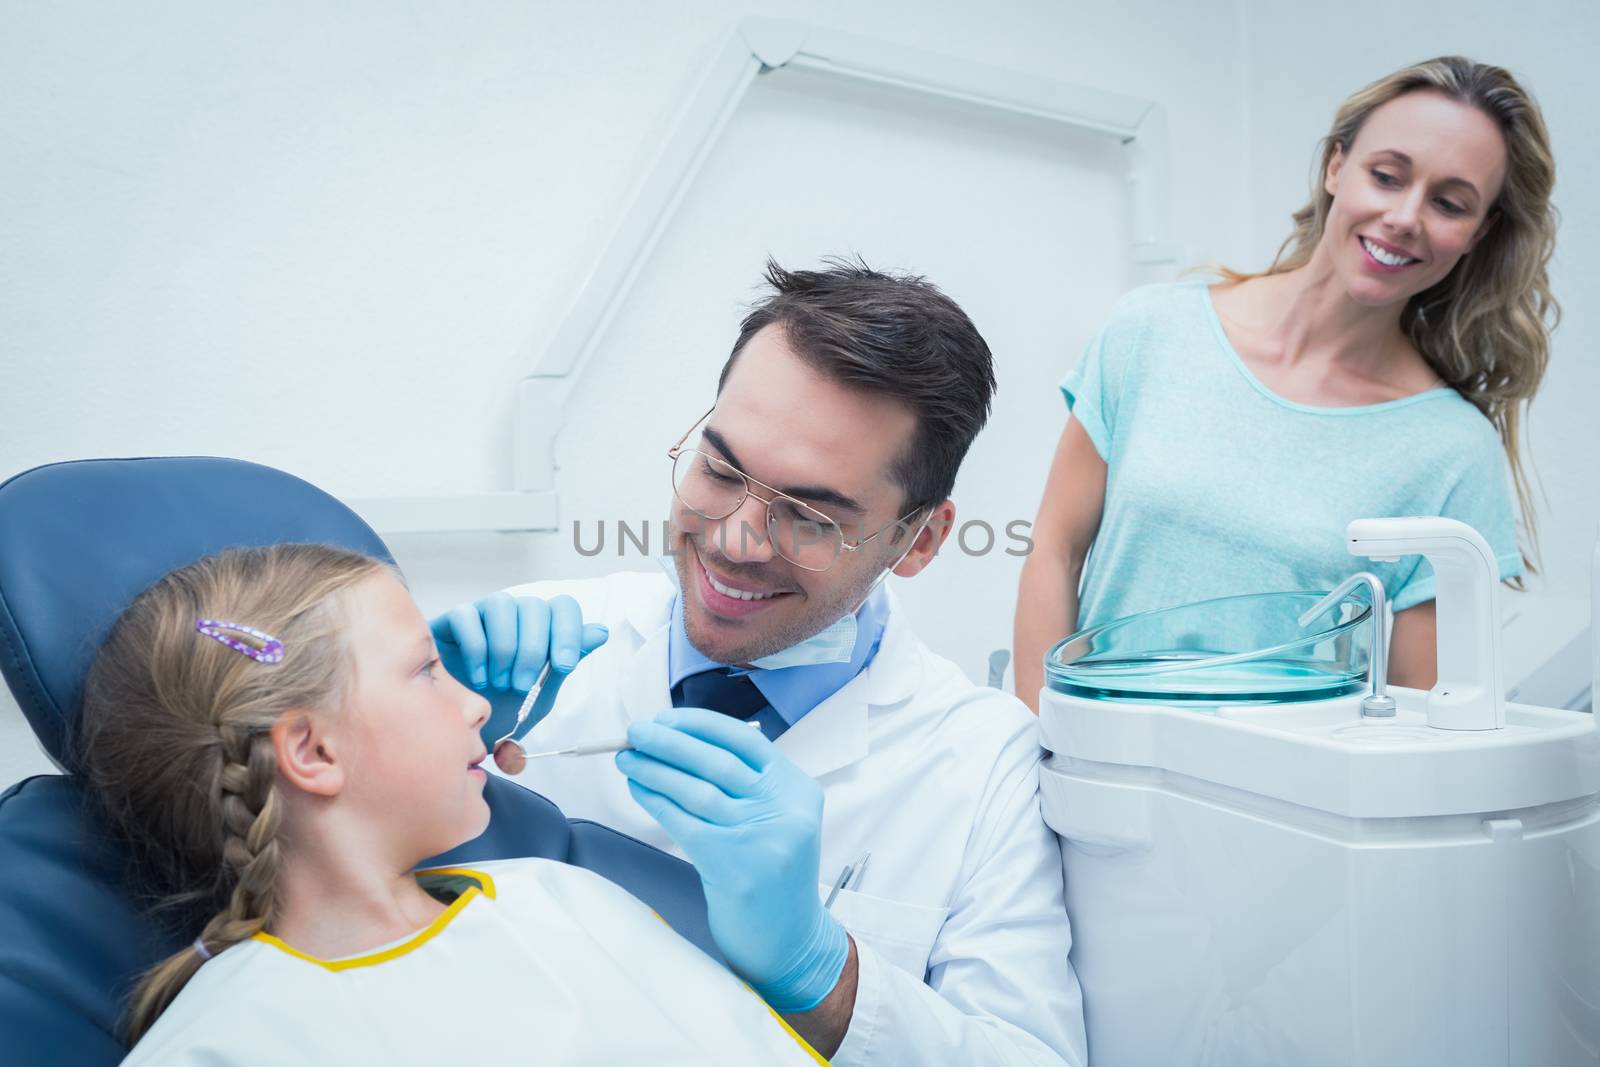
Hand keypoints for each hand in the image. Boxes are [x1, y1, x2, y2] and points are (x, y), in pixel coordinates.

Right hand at [429, 593, 606, 740]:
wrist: (461, 733)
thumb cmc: (502, 711)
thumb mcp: (541, 694)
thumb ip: (564, 663)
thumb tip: (600, 631)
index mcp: (540, 629)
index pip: (563, 607)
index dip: (568, 632)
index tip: (562, 666)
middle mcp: (514, 616)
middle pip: (534, 606)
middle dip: (532, 650)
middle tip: (520, 686)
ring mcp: (482, 615)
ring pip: (502, 603)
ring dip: (505, 648)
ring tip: (498, 682)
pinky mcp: (450, 623)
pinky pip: (466, 616)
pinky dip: (476, 648)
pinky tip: (477, 677)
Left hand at [616, 707, 847, 1012]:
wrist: (790, 941)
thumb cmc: (770, 874)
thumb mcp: (775, 819)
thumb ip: (743, 783)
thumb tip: (677, 743)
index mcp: (797, 789)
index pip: (746, 741)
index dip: (700, 725)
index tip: (665, 719)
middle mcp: (785, 809)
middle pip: (717, 761)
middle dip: (668, 742)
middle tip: (634, 731)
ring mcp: (761, 838)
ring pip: (696, 789)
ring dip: (654, 769)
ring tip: (626, 758)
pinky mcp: (734, 866)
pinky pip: (684, 822)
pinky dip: (656, 800)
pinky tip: (638, 789)